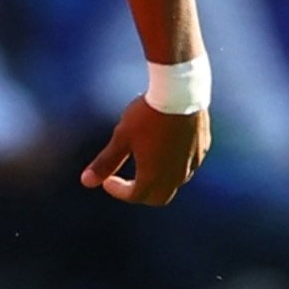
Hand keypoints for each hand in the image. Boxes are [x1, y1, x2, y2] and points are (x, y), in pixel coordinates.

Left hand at [80, 97, 207, 204]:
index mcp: (154, 177)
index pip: (135, 196)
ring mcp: (193, 162)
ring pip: (176, 183)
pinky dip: (174, 166)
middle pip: (159, 197)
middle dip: (141, 193)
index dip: (119, 191)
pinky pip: (188, 166)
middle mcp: (177, 176)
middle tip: (127, 181)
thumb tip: (85, 182)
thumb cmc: (147, 115)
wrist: (180, 91)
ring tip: (145, 163)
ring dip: (159, 181)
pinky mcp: (203, 148)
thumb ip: (105, 162)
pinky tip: (166, 150)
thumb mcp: (122, 137)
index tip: (108, 180)